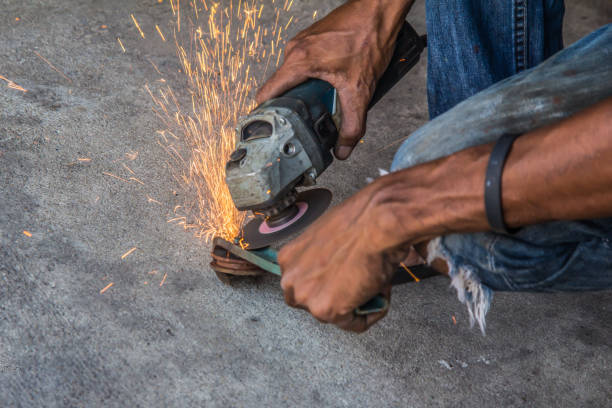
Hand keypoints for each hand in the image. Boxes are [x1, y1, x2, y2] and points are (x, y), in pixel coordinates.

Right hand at [256, 0, 411, 158]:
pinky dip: (316, 78)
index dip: (267, 115)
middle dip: (295, 107)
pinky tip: (333, 83)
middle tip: (309, 121)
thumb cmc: (369, 37)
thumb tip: (344, 149)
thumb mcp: (360, 90)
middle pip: (282, 89)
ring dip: (308, 92)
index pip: (266, 94)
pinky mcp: (313, 40)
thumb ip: (353, 125)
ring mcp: (303, 42)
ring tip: (325, 101)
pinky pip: (305, 66)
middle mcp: (295, 50)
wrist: (380, 10)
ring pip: (295, 77)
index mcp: (298, 61)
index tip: (272, 130)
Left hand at [278, 181, 411, 331]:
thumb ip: (323, 260)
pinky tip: (380, 293)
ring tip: (373, 285)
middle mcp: (291, 279)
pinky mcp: (327, 310)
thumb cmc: (360, 221)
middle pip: (313, 303)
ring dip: (355, 305)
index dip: (327, 284)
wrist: (377, 222)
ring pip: (333, 315)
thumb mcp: (327, 239)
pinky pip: (354, 324)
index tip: (344, 279)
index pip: (301, 284)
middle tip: (360, 285)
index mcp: (288, 258)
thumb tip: (337, 272)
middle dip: (337, 298)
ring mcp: (307, 296)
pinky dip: (372, 314)